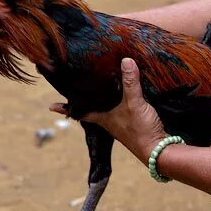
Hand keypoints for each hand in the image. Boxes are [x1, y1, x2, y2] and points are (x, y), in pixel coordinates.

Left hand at [51, 58, 166, 163]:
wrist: (159, 150)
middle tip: (75, 87)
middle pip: (91, 109)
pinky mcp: (134, 124)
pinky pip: (121, 110)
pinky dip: (118, 102)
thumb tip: (125, 60)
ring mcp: (120, 124)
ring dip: (101, 100)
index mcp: (102, 118)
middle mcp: (108, 121)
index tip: (51, 106)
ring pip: (105, 109)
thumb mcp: (134, 103)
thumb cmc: (140, 130)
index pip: (79, 112)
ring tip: (97, 87)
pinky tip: (124, 95)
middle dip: (83, 100)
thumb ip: (129, 83)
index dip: (66, 108)